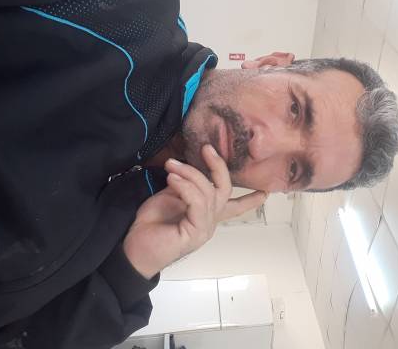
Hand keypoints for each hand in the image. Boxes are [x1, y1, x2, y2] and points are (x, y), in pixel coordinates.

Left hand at [123, 145, 266, 278]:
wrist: (133, 249)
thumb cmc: (148, 226)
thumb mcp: (169, 198)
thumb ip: (185, 187)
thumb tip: (190, 170)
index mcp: (205, 215)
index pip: (233, 207)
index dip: (249, 199)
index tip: (265, 193)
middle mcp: (209, 222)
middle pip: (224, 190)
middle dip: (218, 167)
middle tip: (206, 149)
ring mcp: (205, 228)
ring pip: (209, 192)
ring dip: (190, 173)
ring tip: (171, 165)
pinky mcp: (196, 232)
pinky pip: (198, 202)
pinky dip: (185, 186)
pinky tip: (172, 179)